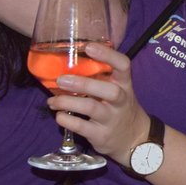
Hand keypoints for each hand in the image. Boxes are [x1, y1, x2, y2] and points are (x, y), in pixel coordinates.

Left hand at [48, 41, 147, 166]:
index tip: (88, 47)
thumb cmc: (118, 106)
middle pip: (108, 90)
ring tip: (52, 101)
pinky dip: (67, 121)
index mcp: (124, 84)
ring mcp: (112, 119)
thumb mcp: (118, 89)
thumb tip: (68, 60)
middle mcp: (121, 100)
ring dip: (68, 102)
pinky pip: (82, 127)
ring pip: (91, 108)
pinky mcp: (101, 135)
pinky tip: (58, 116)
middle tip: (61, 80)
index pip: (123, 65)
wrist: (134, 138)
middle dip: (83, 84)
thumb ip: (100, 77)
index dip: (107, 55)